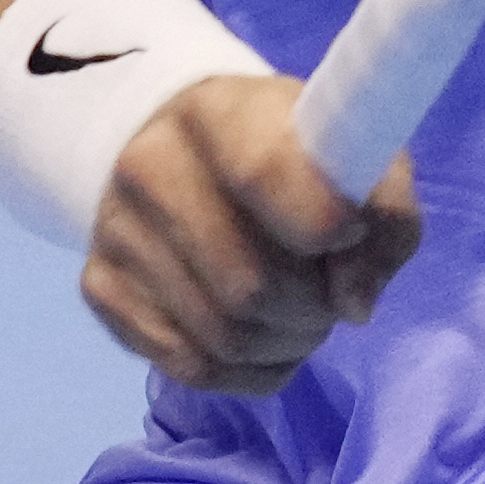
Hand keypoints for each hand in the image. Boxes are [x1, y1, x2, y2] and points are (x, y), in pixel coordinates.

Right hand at [82, 68, 425, 394]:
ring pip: (223, 339)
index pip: (265, 175)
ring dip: (285, 344)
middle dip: (313, 309)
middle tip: (328, 293)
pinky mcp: (100, 287)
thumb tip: (353, 305)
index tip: (349, 233)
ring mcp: (114, 231)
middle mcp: (148, 165)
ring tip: (300, 313)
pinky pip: (192, 369)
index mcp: (216, 111)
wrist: (190, 152)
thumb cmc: (290, 154)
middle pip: (250, 287)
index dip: (326, 225)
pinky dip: (247, 372)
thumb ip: (384, 216)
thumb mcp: (353, 155)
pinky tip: (263, 338)